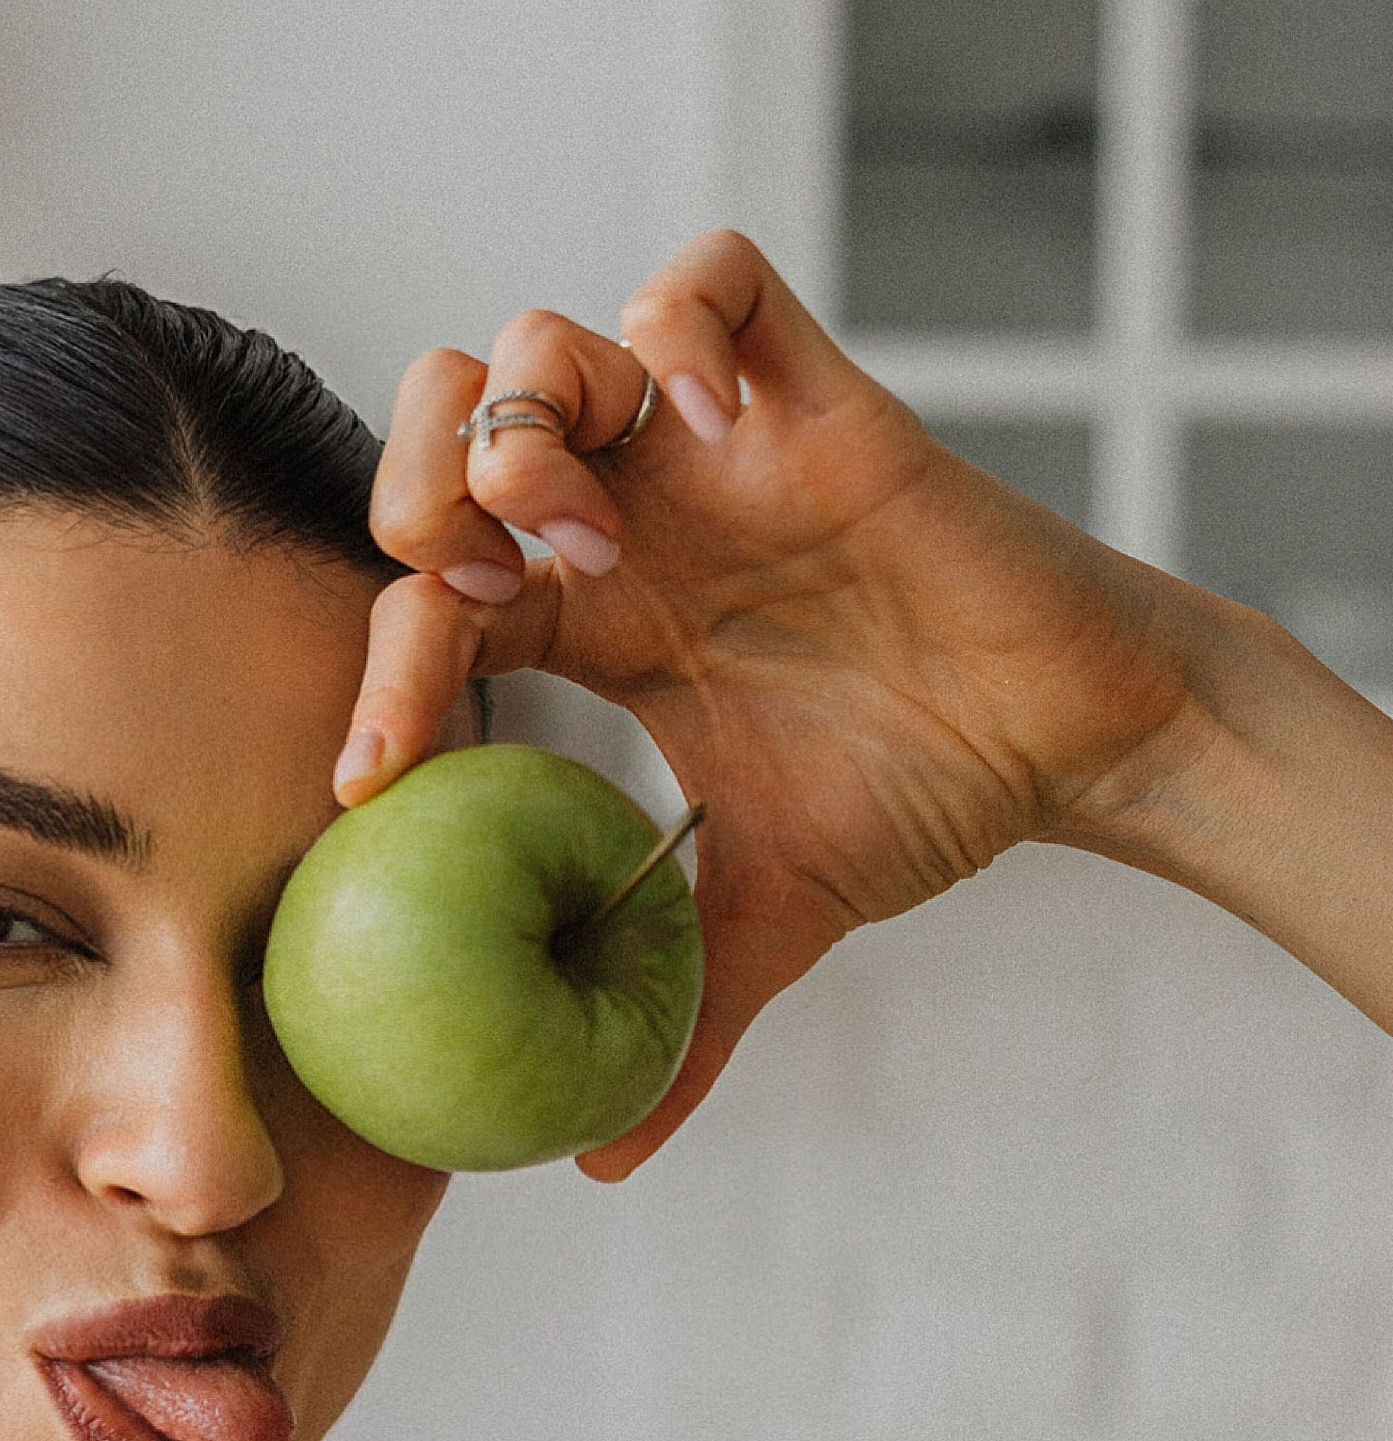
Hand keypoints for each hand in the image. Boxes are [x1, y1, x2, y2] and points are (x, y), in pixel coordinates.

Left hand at [355, 229, 1220, 1174]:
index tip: (375, 779)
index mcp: (594, 618)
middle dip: (415, 486)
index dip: (380, 675)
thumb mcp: (767, 929)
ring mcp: (711, 443)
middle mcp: (631, 511)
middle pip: (443, 420)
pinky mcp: (808, 389)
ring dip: (529, 429)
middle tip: (464, 589)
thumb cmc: (917, 800)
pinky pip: (709, 275)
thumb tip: (603, 1165)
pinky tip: (690, 420)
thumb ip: (679, 1029)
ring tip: (586, 538)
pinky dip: (674, 320)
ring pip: (547, 340)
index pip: (432, 603)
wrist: (1066, 745)